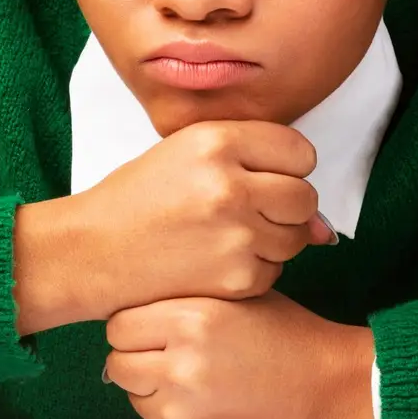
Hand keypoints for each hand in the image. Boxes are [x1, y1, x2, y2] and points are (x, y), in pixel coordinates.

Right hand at [13, 121, 333, 333]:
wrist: (92, 250)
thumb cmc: (136, 200)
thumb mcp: (186, 156)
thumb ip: (255, 168)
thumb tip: (325, 227)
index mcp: (215, 141)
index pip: (299, 150)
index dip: (284, 166)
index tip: (261, 176)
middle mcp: (229, 184)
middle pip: (305, 196)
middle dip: (285, 207)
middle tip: (247, 211)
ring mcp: (235, 234)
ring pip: (296, 237)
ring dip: (273, 240)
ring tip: (226, 235)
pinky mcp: (236, 277)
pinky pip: (275, 271)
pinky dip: (254, 270)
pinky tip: (216, 261)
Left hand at [104, 290, 377, 418]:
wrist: (332, 387)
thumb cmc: (291, 338)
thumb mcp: (237, 295)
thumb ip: (184, 298)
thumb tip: (138, 305)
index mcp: (191, 320)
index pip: (118, 325)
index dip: (132, 326)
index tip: (146, 329)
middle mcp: (182, 364)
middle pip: (117, 364)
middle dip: (136, 358)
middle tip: (164, 355)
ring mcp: (185, 408)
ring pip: (135, 398)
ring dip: (153, 389)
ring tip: (194, 378)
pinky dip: (175, 417)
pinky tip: (208, 402)